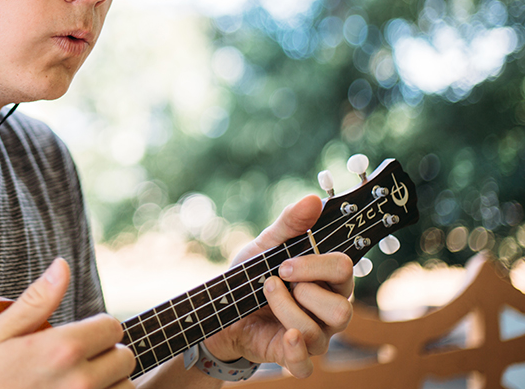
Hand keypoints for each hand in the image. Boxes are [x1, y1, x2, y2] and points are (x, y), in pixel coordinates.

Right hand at [0, 258, 135, 388]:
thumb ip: (37, 300)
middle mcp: (79, 382)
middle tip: (77, 361)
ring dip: (109, 385)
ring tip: (78, 384)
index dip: (96, 327)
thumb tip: (62, 265)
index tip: (78, 336)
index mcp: (62, 349)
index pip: (111, 327)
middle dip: (105, 355)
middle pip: (124, 359)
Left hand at [204, 195, 353, 377]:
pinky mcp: (293, 356)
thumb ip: (290, 225)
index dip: (316, 265)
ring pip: (321, 331)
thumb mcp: (265, 245)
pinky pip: (307, 365)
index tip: (285, 262)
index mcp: (328, 281)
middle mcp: (328, 310)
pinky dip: (297, 351)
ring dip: (287, 309)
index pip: (345, 270)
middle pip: (343, 307)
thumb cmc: (251, 274)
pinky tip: (287, 335)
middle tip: (276, 278)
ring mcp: (315, 336)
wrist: (219, 306)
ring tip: (265, 294)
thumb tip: (313, 199)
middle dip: (305, 289)